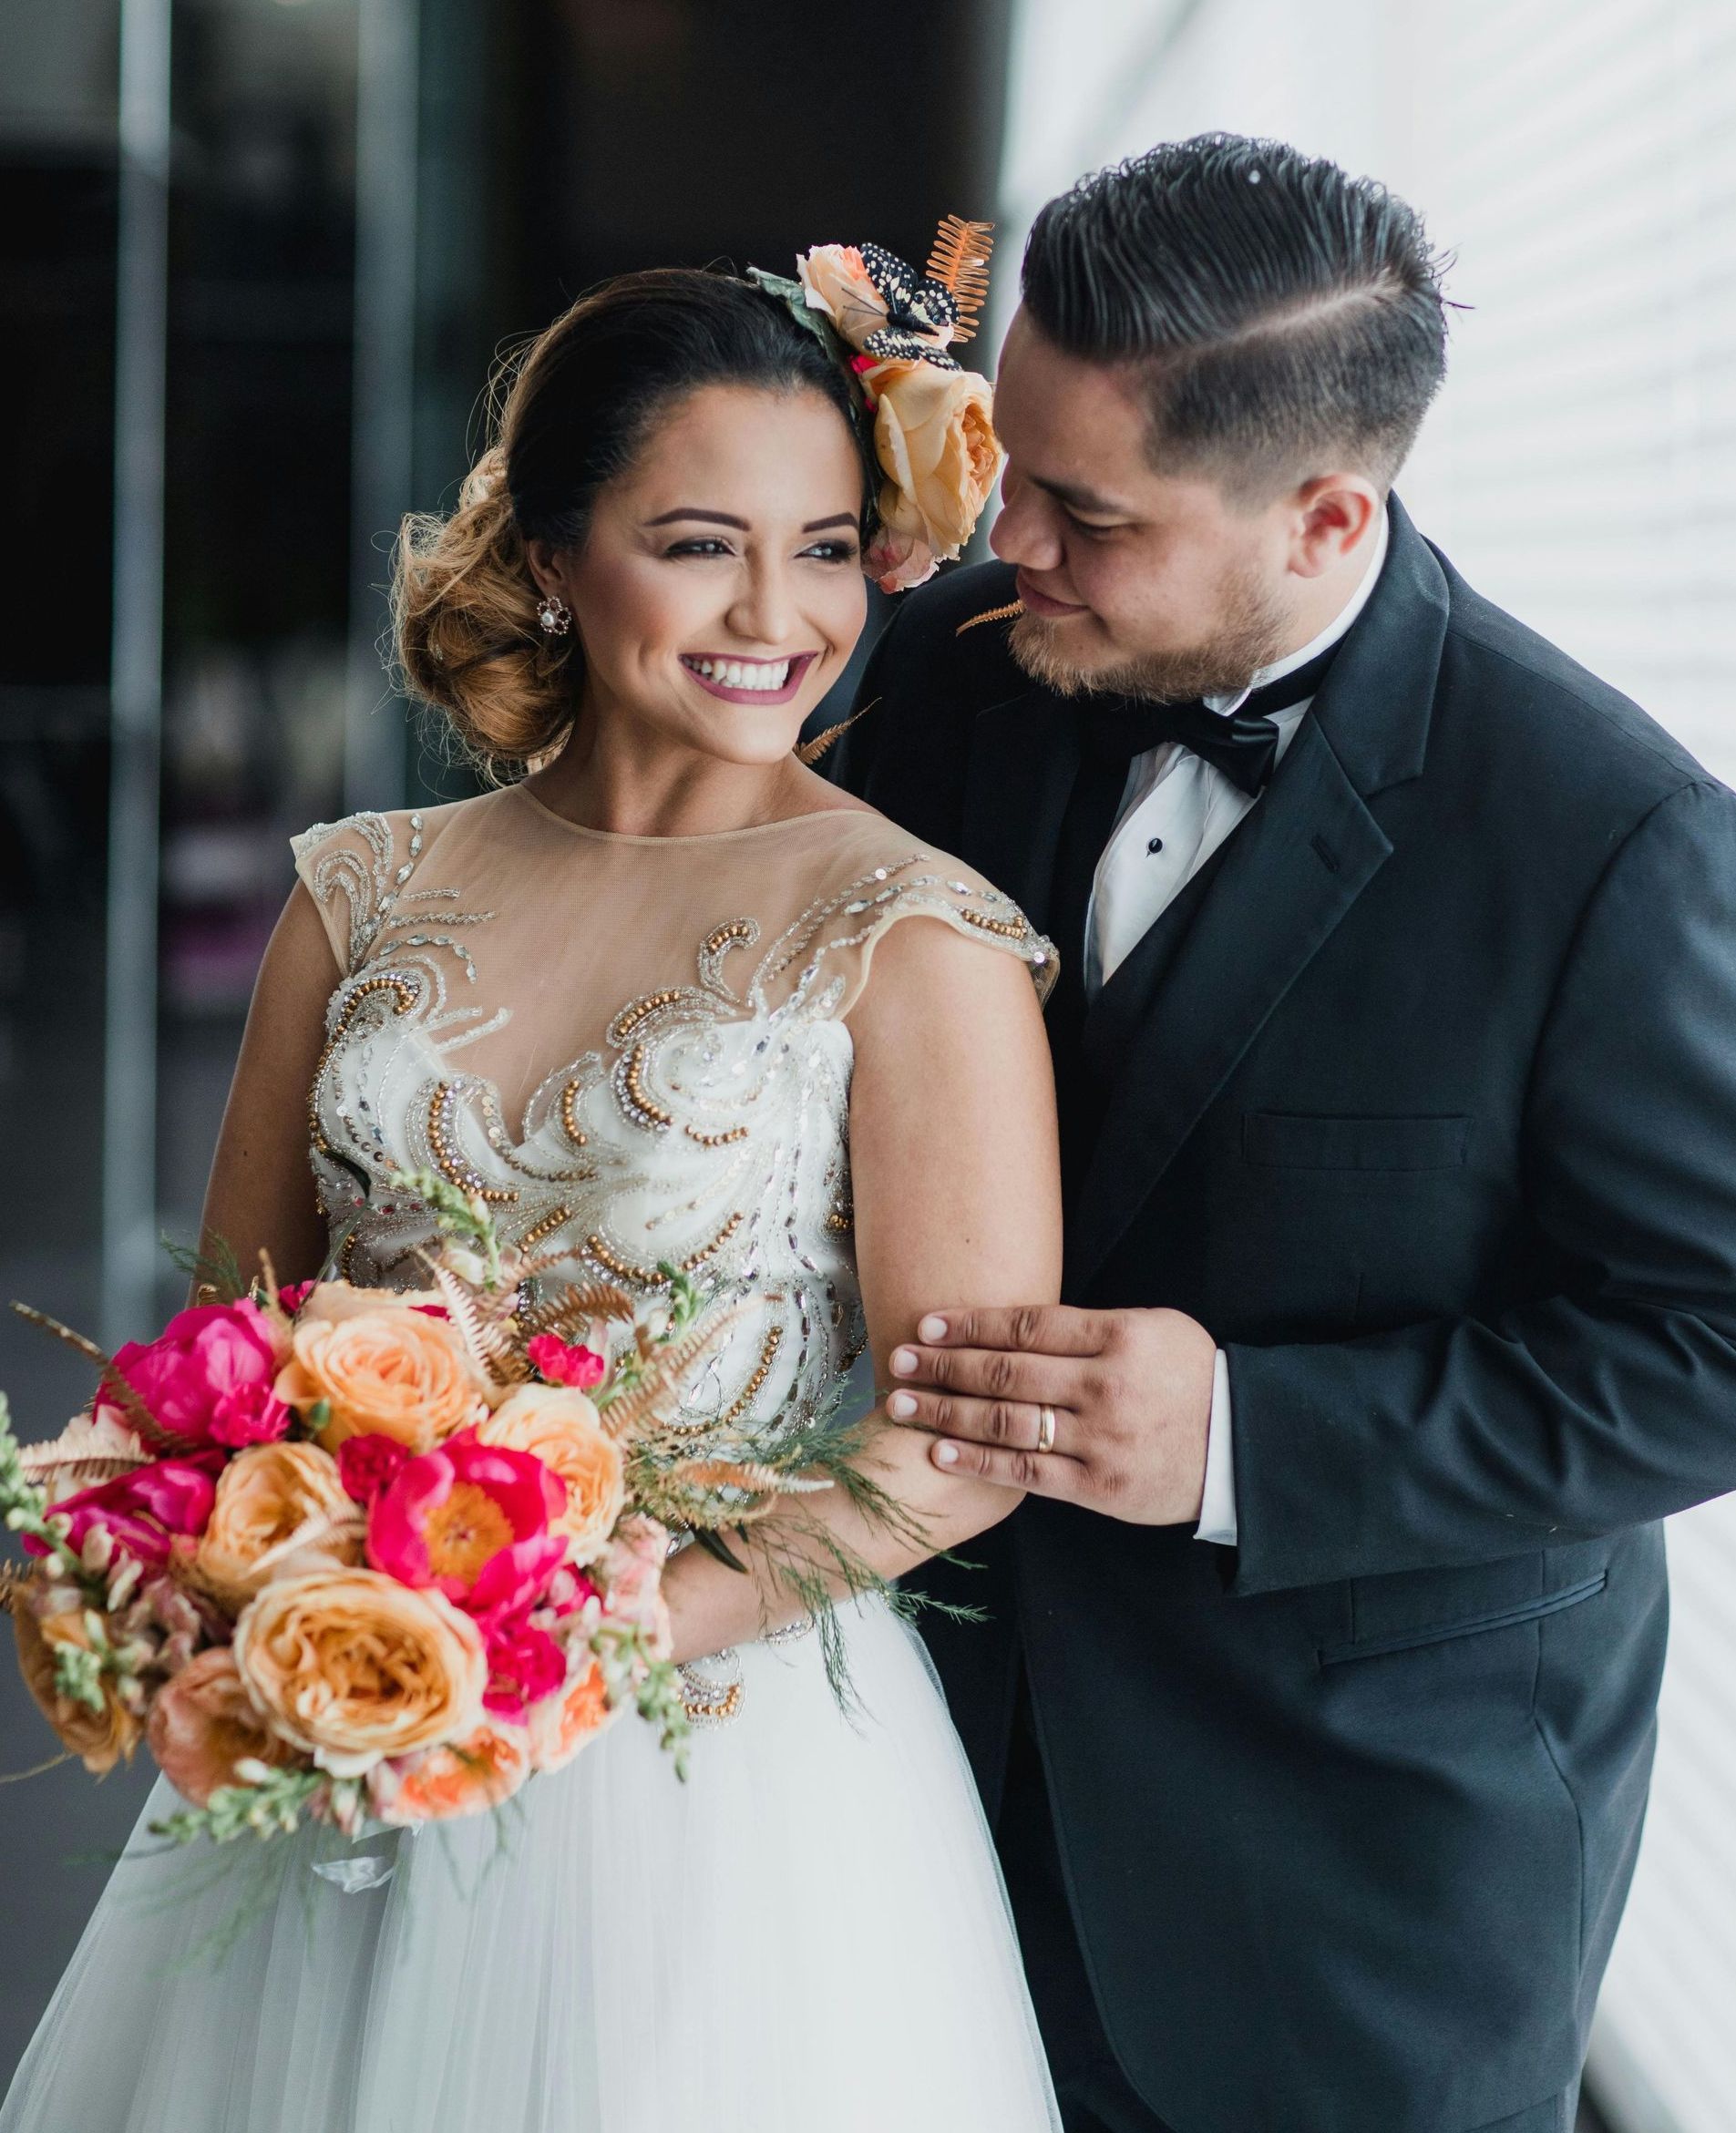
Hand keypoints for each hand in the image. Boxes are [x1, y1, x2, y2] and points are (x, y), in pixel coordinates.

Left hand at [886, 1305, 1215, 1525]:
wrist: (1240, 1446)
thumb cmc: (1191, 1378)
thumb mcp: (1154, 1329)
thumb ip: (1089, 1328)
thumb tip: (1013, 1323)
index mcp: (1119, 1336)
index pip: (1027, 1325)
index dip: (971, 1324)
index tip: (929, 1324)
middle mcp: (1105, 1386)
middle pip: (1005, 1372)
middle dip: (943, 1366)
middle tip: (899, 1359)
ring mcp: (1100, 1439)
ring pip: (1005, 1422)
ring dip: (945, 1411)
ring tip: (901, 1403)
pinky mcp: (1098, 1486)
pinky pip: (1025, 1472)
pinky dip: (978, 1461)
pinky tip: (940, 1451)